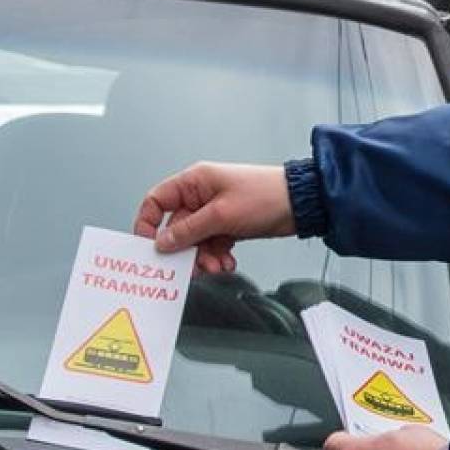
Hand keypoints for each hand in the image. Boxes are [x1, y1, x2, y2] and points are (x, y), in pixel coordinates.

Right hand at [134, 162, 293, 273]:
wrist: (302, 204)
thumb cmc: (265, 195)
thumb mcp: (221, 215)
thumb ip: (189, 230)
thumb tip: (163, 242)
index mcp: (194, 182)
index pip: (157, 201)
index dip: (148, 223)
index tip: (151, 247)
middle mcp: (201, 195)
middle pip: (177, 228)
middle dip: (186, 250)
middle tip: (193, 267)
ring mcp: (215, 211)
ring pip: (196, 241)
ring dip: (204, 258)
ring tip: (218, 266)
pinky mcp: (229, 225)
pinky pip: (212, 245)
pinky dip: (217, 257)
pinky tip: (228, 263)